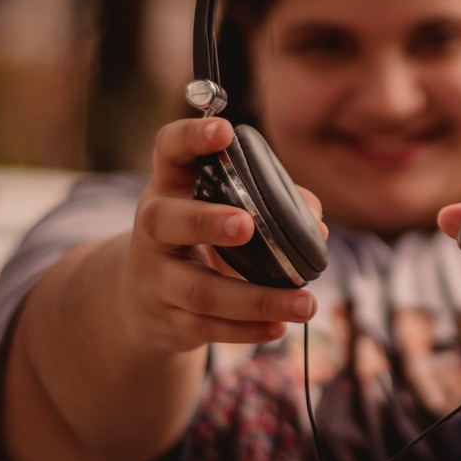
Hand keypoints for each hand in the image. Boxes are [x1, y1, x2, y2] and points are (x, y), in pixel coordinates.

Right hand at [125, 117, 324, 352]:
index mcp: (170, 185)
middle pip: (167, 221)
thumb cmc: (203, 236)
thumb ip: (275, 202)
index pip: (169, 150)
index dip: (191, 137)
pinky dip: (248, 330)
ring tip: (306, 303)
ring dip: (258, 299)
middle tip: (247, 224)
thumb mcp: (225, 206)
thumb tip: (318, 228)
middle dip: (206, 222)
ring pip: (201, 291)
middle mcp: (153, 229)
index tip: (223, 130)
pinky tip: (280, 328)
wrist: (142, 298)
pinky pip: (209, 329)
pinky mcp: (168, 321)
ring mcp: (156, 278)